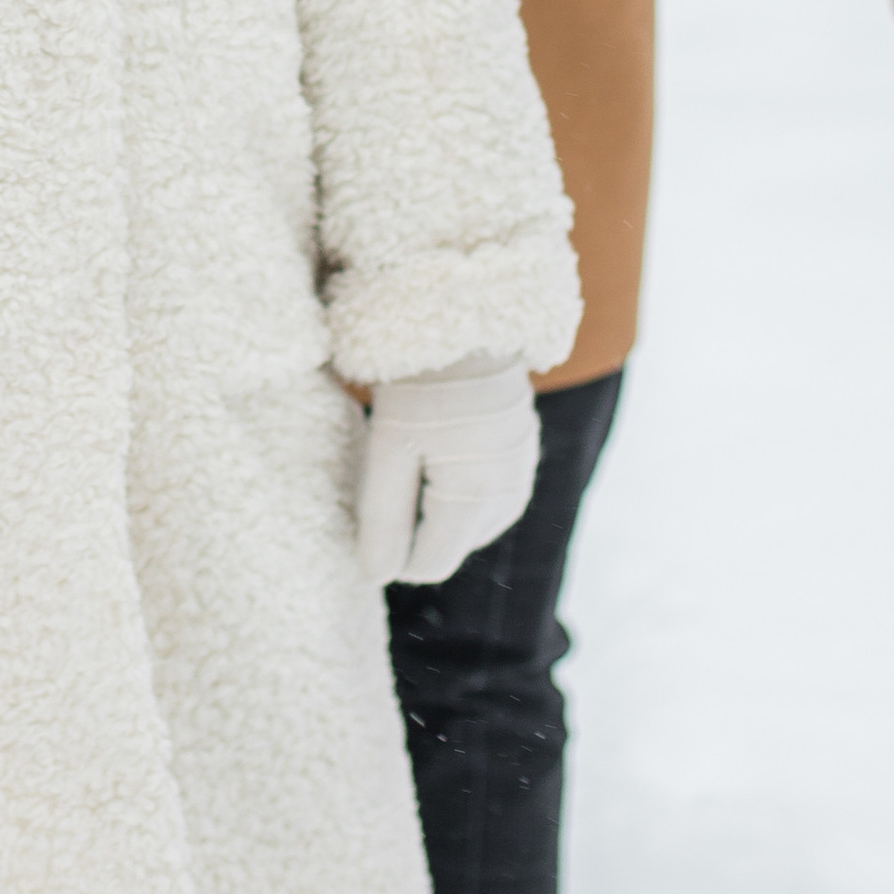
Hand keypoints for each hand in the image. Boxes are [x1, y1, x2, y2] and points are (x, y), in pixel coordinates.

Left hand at [356, 356, 538, 585]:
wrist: (467, 317)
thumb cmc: (419, 381)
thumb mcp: (388, 447)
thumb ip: (383, 518)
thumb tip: (376, 576)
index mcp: (475, 500)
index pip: (426, 565)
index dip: (390, 547)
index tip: (370, 504)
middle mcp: (509, 496)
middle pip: (449, 546)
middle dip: (415, 524)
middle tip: (392, 467)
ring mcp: (522, 473)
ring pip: (469, 522)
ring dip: (439, 505)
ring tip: (417, 451)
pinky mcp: (524, 452)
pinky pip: (487, 494)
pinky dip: (460, 484)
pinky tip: (441, 446)